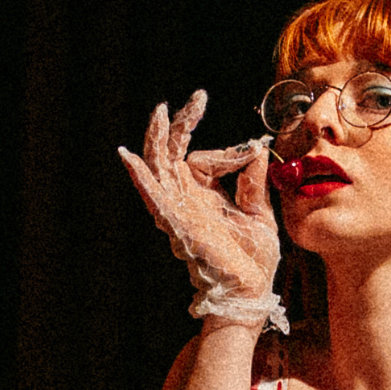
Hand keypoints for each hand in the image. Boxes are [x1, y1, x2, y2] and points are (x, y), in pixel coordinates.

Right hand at [120, 92, 286, 329]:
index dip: (228, 152)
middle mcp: (189, 201)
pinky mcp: (179, 225)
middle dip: (179, 127)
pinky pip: (156, 199)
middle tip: (192, 101)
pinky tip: (130, 160)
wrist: (252, 288)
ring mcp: (181, 212)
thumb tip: (255, 148)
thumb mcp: (260, 212)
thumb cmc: (254, 258)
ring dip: (158, 142)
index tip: (251, 151)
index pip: (205, 159)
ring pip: (161, 170)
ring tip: (159, 115)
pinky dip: (143, 180)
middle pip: (172, 157)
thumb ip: (253, 182)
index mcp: (207, 197)